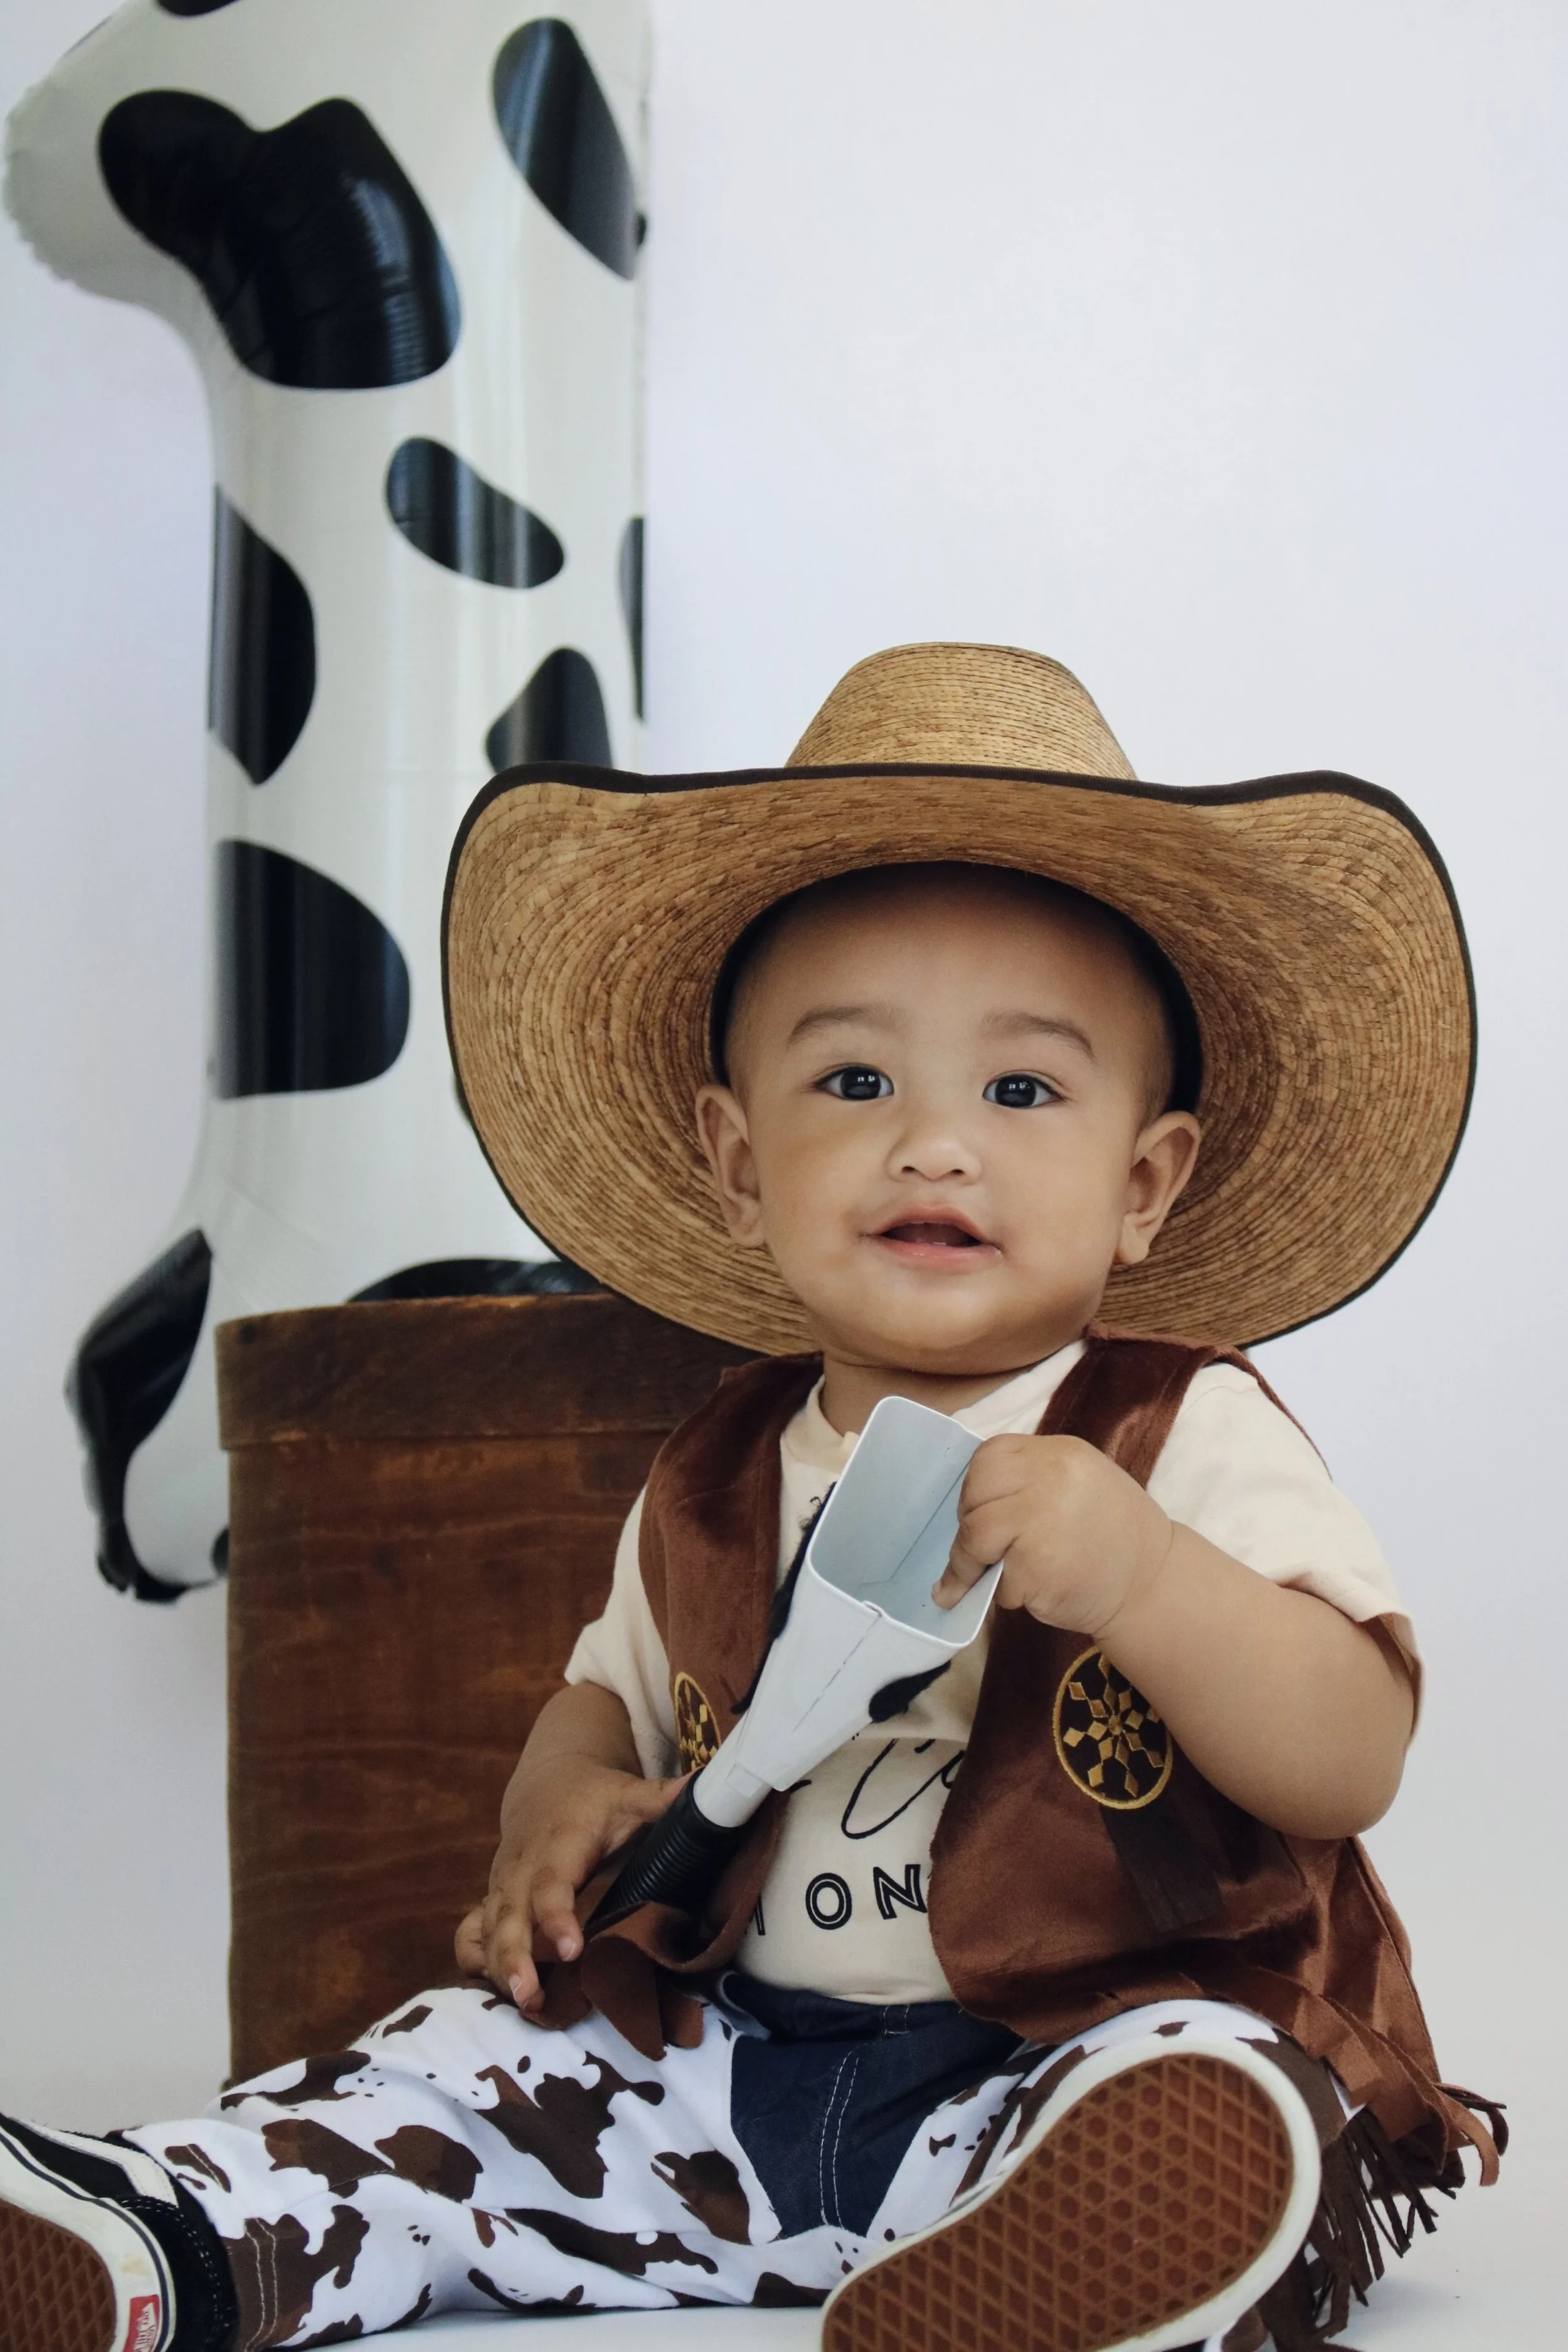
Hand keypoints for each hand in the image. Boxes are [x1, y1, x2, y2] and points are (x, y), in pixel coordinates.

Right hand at [454, 1758, 686, 2015]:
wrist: (547, 1786)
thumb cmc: (594, 1798)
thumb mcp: (626, 1794)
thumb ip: (660, 1798)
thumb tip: (704, 1787)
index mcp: (557, 1845)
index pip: (552, 1884)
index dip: (557, 1917)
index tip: (572, 1950)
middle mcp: (522, 1868)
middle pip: (509, 1914)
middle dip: (514, 1956)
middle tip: (529, 1994)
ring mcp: (502, 1887)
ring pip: (487, 1928)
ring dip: (498, 1968)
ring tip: (521, 2004)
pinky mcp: (492, 1901)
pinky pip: (472, 1932)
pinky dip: (475, 1960)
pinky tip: (491, 1992)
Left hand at [932, 1432, 1172, 1637]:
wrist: (1152, 1584)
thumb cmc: (1112, 1535)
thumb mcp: (1078, 1482)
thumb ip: (1031, 1479)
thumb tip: (975, 1498)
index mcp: (1059, 1454)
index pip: (989, 1457)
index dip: (977, 1485)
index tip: (980, 1508)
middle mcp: (1048, 1479)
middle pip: (975, 1494)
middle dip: (967, 1523)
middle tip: (978, 1546)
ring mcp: (1039, 1521)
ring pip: (974, 1537)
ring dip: (968, 1564)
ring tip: (978, 1577)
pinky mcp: (1032, 1567)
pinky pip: (995, 1579)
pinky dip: (1002, 1591)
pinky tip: (1026, 1593)